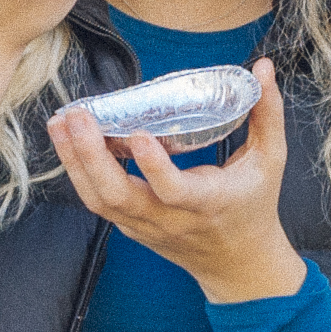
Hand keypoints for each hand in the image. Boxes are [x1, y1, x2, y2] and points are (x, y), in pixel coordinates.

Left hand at [53, 76, 307, 306]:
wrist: (238, 264)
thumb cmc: (255, 205)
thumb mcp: (270, 161)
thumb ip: (267, 113)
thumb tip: (263, 67)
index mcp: (207, 203)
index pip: (174, 190)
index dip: (153, 166)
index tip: (138, 134)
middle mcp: (170, 219)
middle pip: (119, 196)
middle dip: (90, 156)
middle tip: (77, 116)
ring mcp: (146, 227)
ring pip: (100, 200)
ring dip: (74, 161)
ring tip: (60, 122)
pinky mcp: (131, 228)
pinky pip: (99, 202)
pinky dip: (80, 172)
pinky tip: (69, 140)